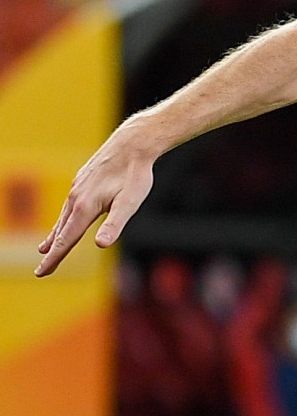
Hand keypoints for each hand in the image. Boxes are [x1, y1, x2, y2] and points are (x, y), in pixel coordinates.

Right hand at [35, 120, 161, 276]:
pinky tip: (66, 219)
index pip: (67, 239)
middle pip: (62, 231)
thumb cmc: (135, 174)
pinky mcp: (82, 180)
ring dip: (55, 234)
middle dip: (52, 251)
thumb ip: (115, 224)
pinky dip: (63, 217)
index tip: (41, 272)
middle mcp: (76, 198)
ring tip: (46, 248)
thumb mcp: (130, 202)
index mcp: (86, 207)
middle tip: (41, 270)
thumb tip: (100, 245)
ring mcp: (77, 188)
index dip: (54, 258)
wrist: (133, 143)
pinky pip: (69, 204)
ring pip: (63, 216)